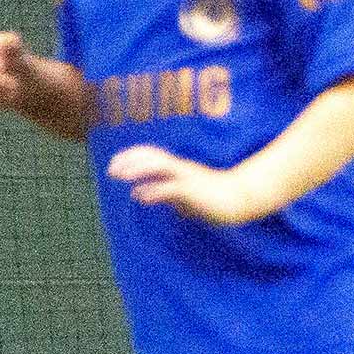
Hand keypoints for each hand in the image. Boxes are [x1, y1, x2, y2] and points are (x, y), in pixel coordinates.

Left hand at [106, 145, 261, 225]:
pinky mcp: (194, 191)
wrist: (242, 198)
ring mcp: (188, 178)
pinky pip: (170, 188)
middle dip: (129, 160)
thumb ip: (162, 192)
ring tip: (120, 176)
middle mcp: (181, 168)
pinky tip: (139, 196)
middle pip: (152, 155)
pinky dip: (153, 190)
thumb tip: (139, 194)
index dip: (131, 155)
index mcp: (179, 168)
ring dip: (138, 170)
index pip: (152, 154)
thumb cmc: (214, 198)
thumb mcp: (183, 194)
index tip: (114, 163)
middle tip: (110, 169)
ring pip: (159, 166)